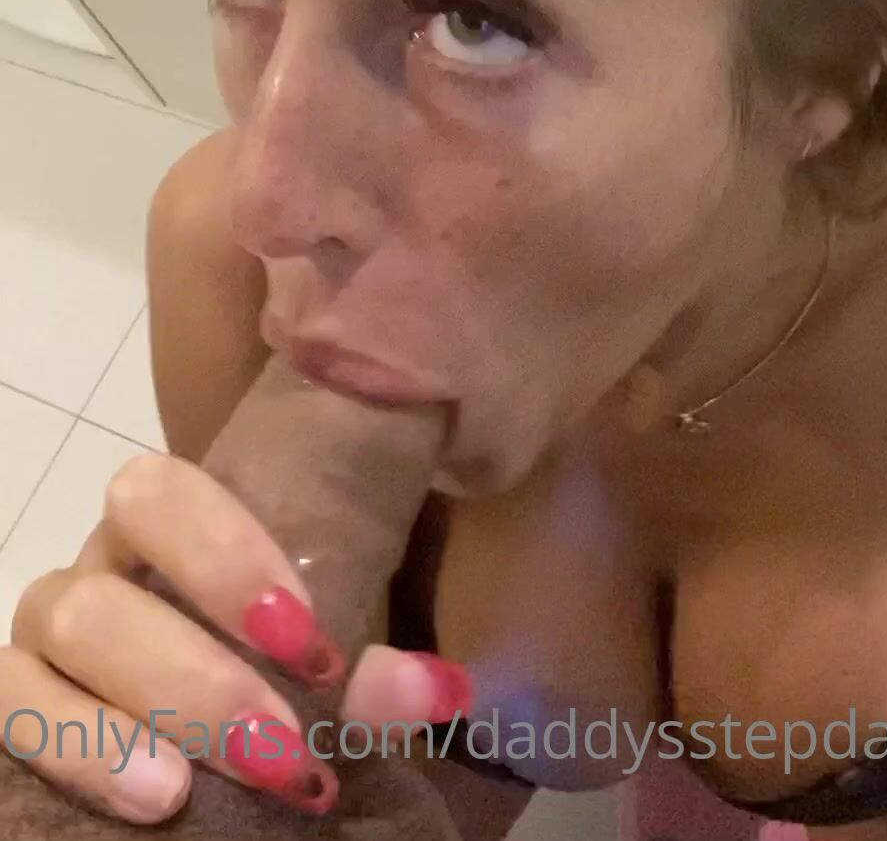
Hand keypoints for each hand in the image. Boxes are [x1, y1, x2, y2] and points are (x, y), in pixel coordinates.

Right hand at [0, 453, 469, 826]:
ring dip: (110, 726)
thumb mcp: (328, 677)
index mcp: (170, 529)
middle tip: (280, 748)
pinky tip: (141, 797)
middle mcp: (99, 572)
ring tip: (175, 795)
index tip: (308, 641)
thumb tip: (439, 690)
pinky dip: (66, 750)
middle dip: (193, 678)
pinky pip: (5, 706)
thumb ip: (372, 679)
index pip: (159, 492)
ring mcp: (46, 642)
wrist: (222, 737)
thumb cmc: (278, 678)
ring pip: (47, 642)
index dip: (224, 559)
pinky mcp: (19, 707)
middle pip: (103, 593)